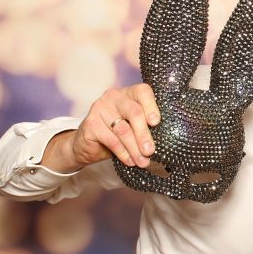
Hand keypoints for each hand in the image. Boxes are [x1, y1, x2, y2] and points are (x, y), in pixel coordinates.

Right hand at [45, 84, 160, 170]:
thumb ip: (145, 126)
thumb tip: (164, 141)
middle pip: (134, 112)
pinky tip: (130, 161)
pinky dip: (123, 153)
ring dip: (135, 148)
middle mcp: (114, 97)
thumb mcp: (133, 126)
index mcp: (128, 93)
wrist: (88, 144)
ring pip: (123, 129)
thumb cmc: (116, 134)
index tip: (156, 122)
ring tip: (142, 161)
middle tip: (151, 151)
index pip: (143, 92)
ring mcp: (100, 108)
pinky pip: (111, 140)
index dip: (151, 106)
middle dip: (144, 134)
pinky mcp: (91, 123)